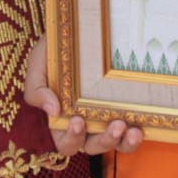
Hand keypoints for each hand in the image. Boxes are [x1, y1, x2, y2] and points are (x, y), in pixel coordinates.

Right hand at [24, 35, 142, 157]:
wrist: (75, 30)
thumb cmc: (53, 51)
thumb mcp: (38, 66)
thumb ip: (36, 90)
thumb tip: (52, 111)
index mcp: (62, 121)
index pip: (66, 144)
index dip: (72, 138)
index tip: (77, 120)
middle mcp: (85, 125)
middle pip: (94, 147)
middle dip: (105, 140)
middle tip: (116, 125)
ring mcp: (105, 118)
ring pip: (116, 143)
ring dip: (125, 142)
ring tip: (133, 130)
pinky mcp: (123, 108)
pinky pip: (131, 129)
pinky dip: (137, 132)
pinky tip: (141, 124)